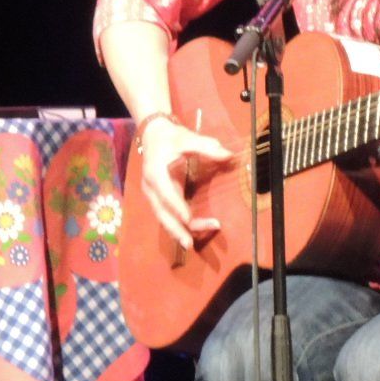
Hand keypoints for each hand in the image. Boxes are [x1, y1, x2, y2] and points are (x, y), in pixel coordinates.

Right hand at [137, 116, 234, 249]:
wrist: (153, 135)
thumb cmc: (170, 137)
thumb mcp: (186, 138)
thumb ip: (206, 147)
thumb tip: (228, 155)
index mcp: (155, 173)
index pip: (166, 193)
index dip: (176, 206)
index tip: (188, 218)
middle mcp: (151, 188)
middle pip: (162, 213)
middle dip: (175, 229)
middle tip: (189, 244)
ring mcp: (153, 195)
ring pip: (163, 218)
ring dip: (177, 231)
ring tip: (191, 244)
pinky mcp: (159, 199)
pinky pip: (167, 216)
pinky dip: (177, 226)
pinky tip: (189, 235)